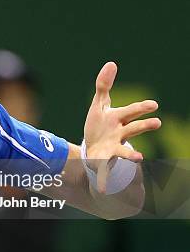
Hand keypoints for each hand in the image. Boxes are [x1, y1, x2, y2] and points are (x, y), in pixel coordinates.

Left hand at [83, 62, 160, 192]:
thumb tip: (111, 63)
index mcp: (119, 119)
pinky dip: (104, 179)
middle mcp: (120, 134)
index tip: (153, 105)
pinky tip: (102, 189)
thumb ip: (104, 85)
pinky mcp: (103, 160)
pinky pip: (104, 170)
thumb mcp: (99, 104)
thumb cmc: (100, 123)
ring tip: (139, 159)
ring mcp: (114, 148)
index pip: (130, 111)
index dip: (141, 108)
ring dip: (131, 155)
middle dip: (144, 127)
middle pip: (133, 129)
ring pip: (124, 151)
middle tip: (157, 122)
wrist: (93, 145)